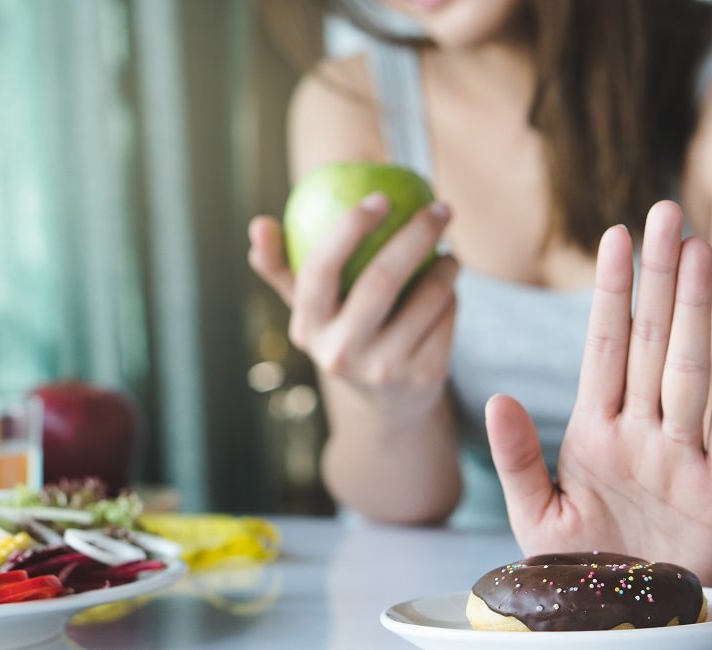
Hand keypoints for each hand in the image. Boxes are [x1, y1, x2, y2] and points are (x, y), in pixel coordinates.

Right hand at [248, 193, 458, 416]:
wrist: (388, 404)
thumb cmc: (345, 335)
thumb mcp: (312, 310)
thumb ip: (283, 268)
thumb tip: (259, 224)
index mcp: (308, 327)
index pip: (320, 268)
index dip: (349, 227)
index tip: (379, 198)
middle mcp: (342, 352)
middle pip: (382, 279)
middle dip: (416, 234)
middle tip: (439, 209)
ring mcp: (384, 369)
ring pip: (426, 297)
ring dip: (446, 267)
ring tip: (448, 254)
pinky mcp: (423, 377)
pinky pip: (447, 318)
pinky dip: (452, 297)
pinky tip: (450, 290)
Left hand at [485, 201, 711, 587]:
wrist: (630, 622)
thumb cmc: (585, 569)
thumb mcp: (538, 515)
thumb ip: (518, 457)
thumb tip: (496, 397)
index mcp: (596, 432)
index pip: (603, 347)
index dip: (610, 292)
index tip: (614, 237)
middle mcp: (642, 432)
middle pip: (649, 341)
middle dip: (656, 278)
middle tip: (665, 213)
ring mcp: (683, 457)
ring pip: (688, 368)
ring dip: (694, 310)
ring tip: (699, 250)